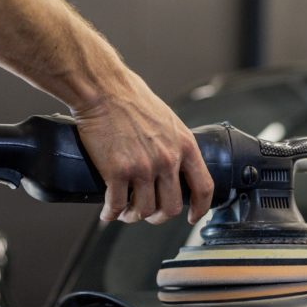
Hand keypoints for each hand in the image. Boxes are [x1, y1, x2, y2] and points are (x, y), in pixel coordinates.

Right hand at [70, 70, 213, 224]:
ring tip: (124, 211)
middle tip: (149, 214)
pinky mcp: (117, 172)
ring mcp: (143, 167)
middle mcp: (167, 160)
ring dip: (132, 216)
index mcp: (184, 146)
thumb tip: (174, 163)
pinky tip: (108, 212)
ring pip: (143, 210)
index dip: (200, 208)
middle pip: (170, 207)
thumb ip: (174, 143)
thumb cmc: (131, 98)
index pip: (203, 187)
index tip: (192, 216)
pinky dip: (111, 213)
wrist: (103, 89)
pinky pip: (117, 205)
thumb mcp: (168, 120)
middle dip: (158, 216)